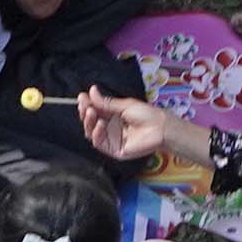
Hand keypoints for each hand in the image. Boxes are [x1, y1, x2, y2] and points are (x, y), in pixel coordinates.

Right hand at [73, 91, 203, 166]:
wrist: (159, 128)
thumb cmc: (146, 114)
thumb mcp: (124, 105)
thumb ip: (106, 102)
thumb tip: (91, 91)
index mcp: (112, 115)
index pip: (95, 110)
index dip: (87, 104)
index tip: (82, 96)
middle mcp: (109, 127)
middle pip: (91, 122)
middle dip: (85, 112)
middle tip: (84, 104)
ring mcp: (111, 139)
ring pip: (92, 133)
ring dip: (88, 122)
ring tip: (91, 112)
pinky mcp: (113, 150)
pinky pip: (99, 143)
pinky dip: (96, 134)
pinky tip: (100, 124)